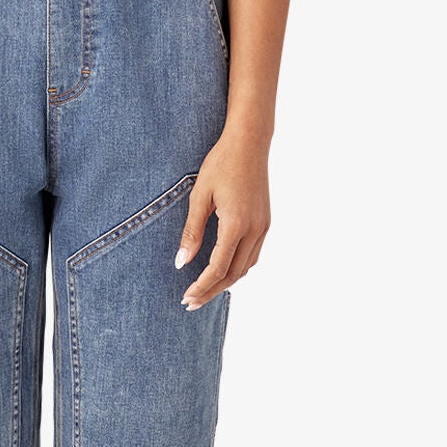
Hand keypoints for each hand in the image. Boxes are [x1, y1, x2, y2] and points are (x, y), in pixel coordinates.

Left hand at [173, 126, 270, 309]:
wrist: (250, 143)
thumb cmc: (221, 164)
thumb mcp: (200, 196)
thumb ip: (192, 232)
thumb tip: (181, 262)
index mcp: (236, 224)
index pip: (218, 268)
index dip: (201, 286)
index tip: (186, 298)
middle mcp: (255, 230)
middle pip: (233, 274)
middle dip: (212, 291)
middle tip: (191, 303)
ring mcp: (263, 227)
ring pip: (246, 267)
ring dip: (226, 282)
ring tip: (205, 290)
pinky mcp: (265, 222)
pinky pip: (253, 254)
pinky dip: (237, 268)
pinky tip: (223, 269)